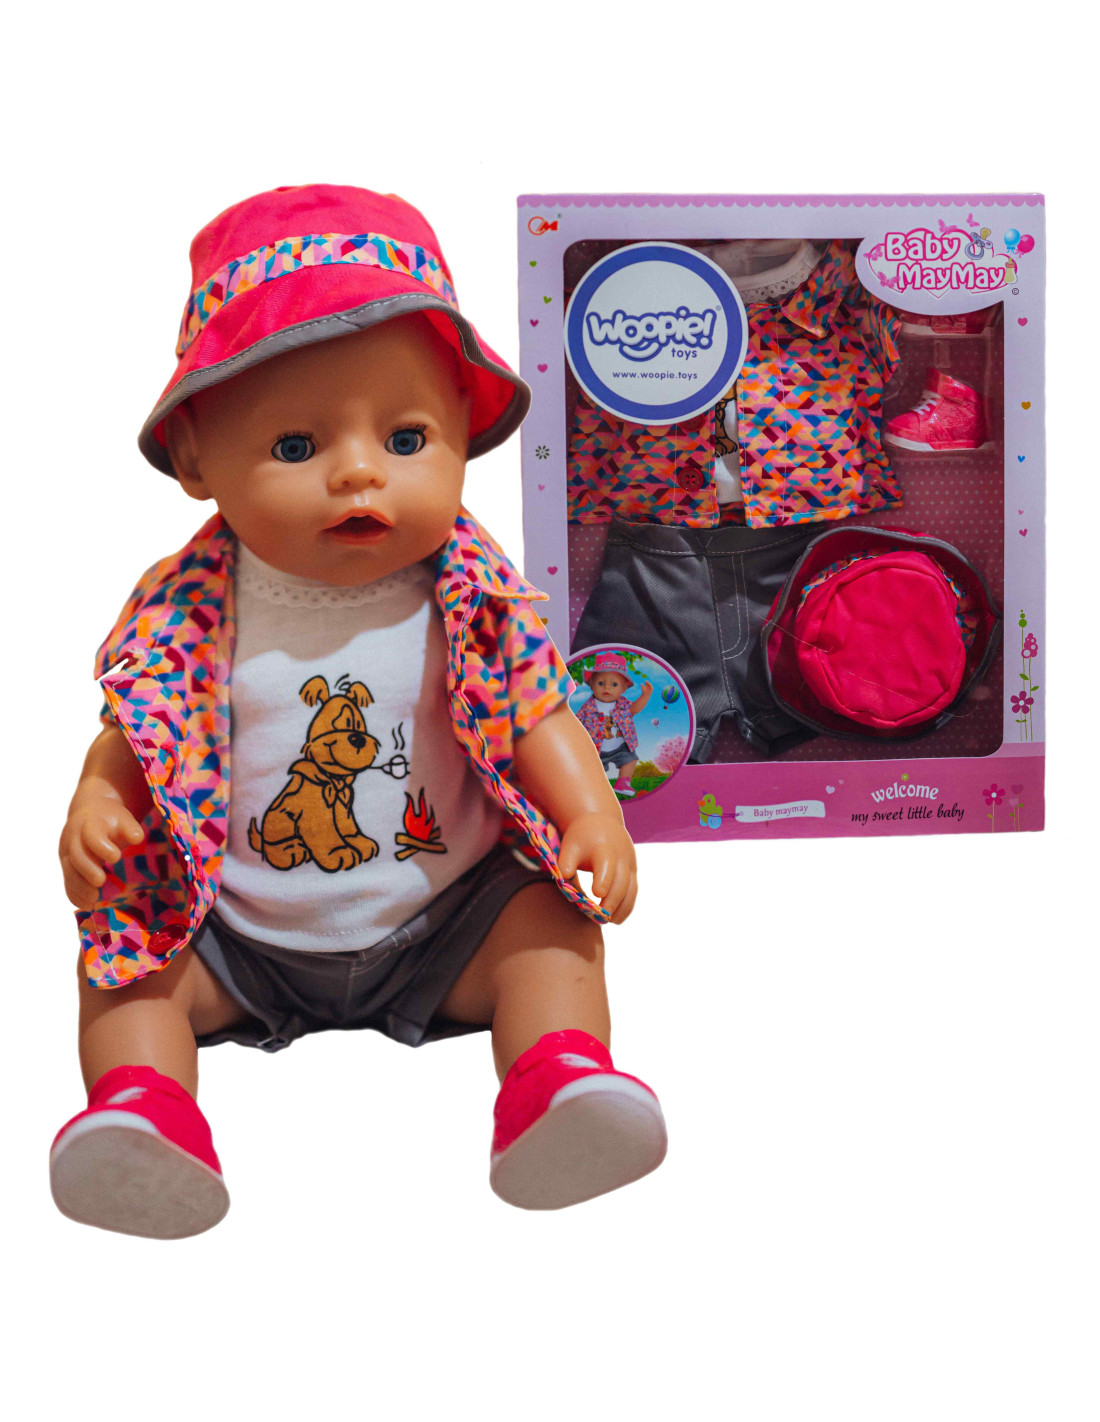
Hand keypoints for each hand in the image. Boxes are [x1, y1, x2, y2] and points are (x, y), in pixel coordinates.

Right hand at [59, 794, 144, 909]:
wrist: (89, 813)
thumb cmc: (110, 819)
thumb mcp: (122, 818)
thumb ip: (129, 827)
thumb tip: (137, 838)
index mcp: (89, 824)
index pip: (92, 835)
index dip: (102, 847)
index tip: (116, 857)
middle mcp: (73, 838)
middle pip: (76, 855)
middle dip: (87, 870)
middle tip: (100, 881)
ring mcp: (67, 852)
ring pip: (69, 871)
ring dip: (80, 887)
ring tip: (93, 899)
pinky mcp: (66, 865)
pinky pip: (67, 881)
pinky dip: (75, 894)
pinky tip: (86, 905)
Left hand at [557, 812, 637, 923]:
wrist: (601, 823)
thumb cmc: (581, 838)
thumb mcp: (571, 845)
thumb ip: (566, 862)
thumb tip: (564, 879)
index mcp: (604, 848)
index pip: (606, 864)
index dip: (604, 878)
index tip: (598, 893)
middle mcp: (622, 857)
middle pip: (621, 882)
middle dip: (613, 901)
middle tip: (601, 918)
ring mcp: (630, 865)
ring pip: (631, 890)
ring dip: (622, 908)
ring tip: (609, 921)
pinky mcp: (633, 872)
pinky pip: (633, 892)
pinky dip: (627, 907)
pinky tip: (616, 919)